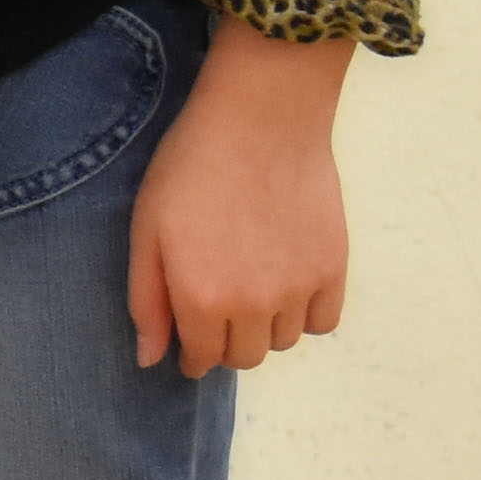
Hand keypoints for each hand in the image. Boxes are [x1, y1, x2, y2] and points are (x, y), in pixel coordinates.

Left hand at [128, 31, 351, 376]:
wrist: (261, 119)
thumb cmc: (192, 165)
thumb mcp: (146, 227)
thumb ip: (147, 300)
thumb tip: (151, 360)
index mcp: (201, 297)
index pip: (201, 358)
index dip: (192, 354)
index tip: (190, 342)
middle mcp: (253, 305)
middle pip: (244, 357)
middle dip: (225, 341)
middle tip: (217, 306)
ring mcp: (298, 290)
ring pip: (282, 342)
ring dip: (264, 327)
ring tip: (250, 282)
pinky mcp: (334, 271)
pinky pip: (323, 323)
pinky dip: (305, 314)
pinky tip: (287, 282)